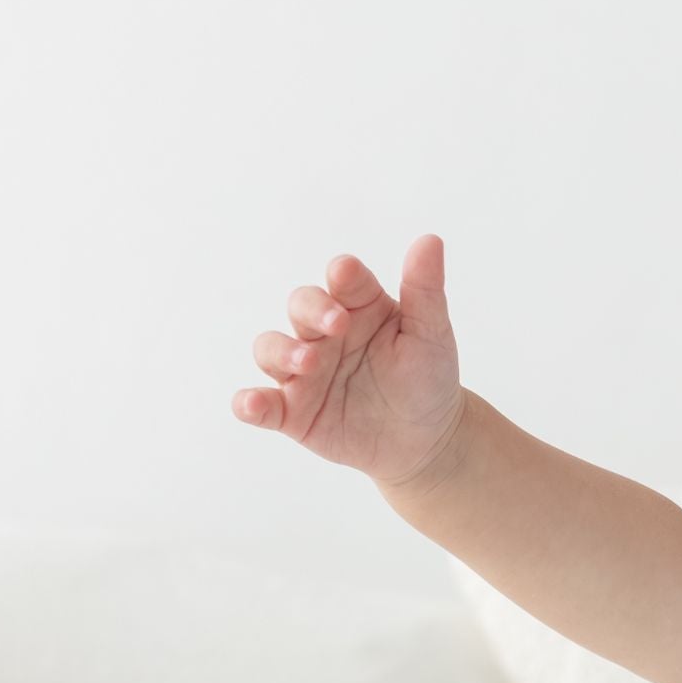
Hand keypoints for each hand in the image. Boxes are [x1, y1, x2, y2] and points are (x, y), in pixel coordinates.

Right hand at [234, 234, 467, 489]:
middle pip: (301, 305)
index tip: (347, 277)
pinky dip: (249, 402)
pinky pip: (262, 405)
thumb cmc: (427, 379)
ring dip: (282, 352)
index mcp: (357, 305)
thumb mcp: (431, 334)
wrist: (427, 441)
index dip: (342, 276)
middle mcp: (324, 333)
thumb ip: (425, 290)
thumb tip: (430, 240)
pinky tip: (251, 404)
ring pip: (272, 348)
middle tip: (337, 325)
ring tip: (308, 363)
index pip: (342, 279)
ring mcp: (304, 372)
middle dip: (312, 310)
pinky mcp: (294, 412)